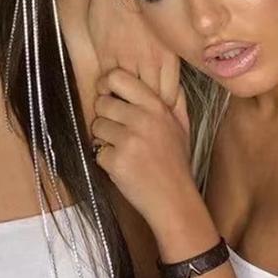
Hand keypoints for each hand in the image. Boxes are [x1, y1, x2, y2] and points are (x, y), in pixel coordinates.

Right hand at [86, 0, 179, 107]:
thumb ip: (163, 64)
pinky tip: (107, 96)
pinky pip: (109, 84)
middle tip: (142, 121)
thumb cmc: (137, 13)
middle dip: (147, 113)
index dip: (164, 111)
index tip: (158, 116)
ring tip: (124, 113)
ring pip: (130, 95)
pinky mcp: (107, 55)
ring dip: (126, 105)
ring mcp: (128, 59)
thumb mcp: (160, 38)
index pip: (170, 97)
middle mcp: (150, 60)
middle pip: (152, 99)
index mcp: (167, 56)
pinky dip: (108, 93)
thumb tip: (165, 92)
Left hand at [91, 68, 195, 230]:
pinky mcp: (116, 161)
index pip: (117, 77)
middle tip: (117, 130)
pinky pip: (96, 150)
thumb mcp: (182, 126)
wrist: (174, 200)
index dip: (105, 84)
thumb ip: (175, 100)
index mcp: (156, 107)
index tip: (107, 94)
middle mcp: (142, 120)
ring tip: (122, 149)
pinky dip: (104, 159)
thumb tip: (167, 79)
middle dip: (104, 116)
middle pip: (101, 103)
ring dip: (103, 138)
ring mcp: (129, 141)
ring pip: (96, 127)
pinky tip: (121, 165)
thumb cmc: (175, 163)